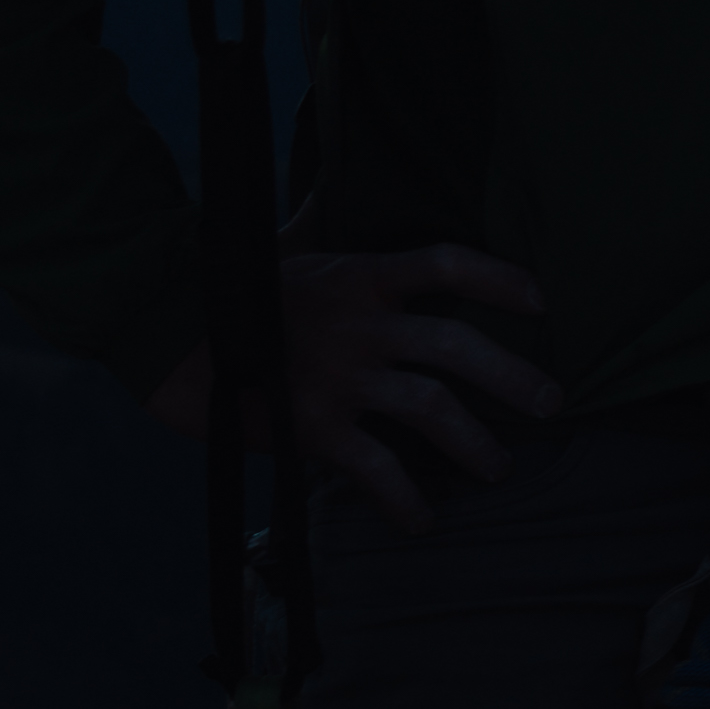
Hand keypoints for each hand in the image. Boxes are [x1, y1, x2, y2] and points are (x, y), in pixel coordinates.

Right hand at [141, 244, 559, 531]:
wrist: (157, 333)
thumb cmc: (226, 292)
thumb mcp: (288, 255)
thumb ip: (326, 238)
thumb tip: (327, 186)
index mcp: (359, 278)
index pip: (445, 263)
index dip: (498, 277)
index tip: (541, 299)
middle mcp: (359, 325)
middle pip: (456, 344)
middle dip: (512, 377)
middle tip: (552, 402)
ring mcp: (338, 376)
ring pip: (430, 407)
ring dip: (474, 443)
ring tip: (498, 467)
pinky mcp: (310, 425)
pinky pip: (374, 466)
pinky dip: (404, 498)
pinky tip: (422, 521)